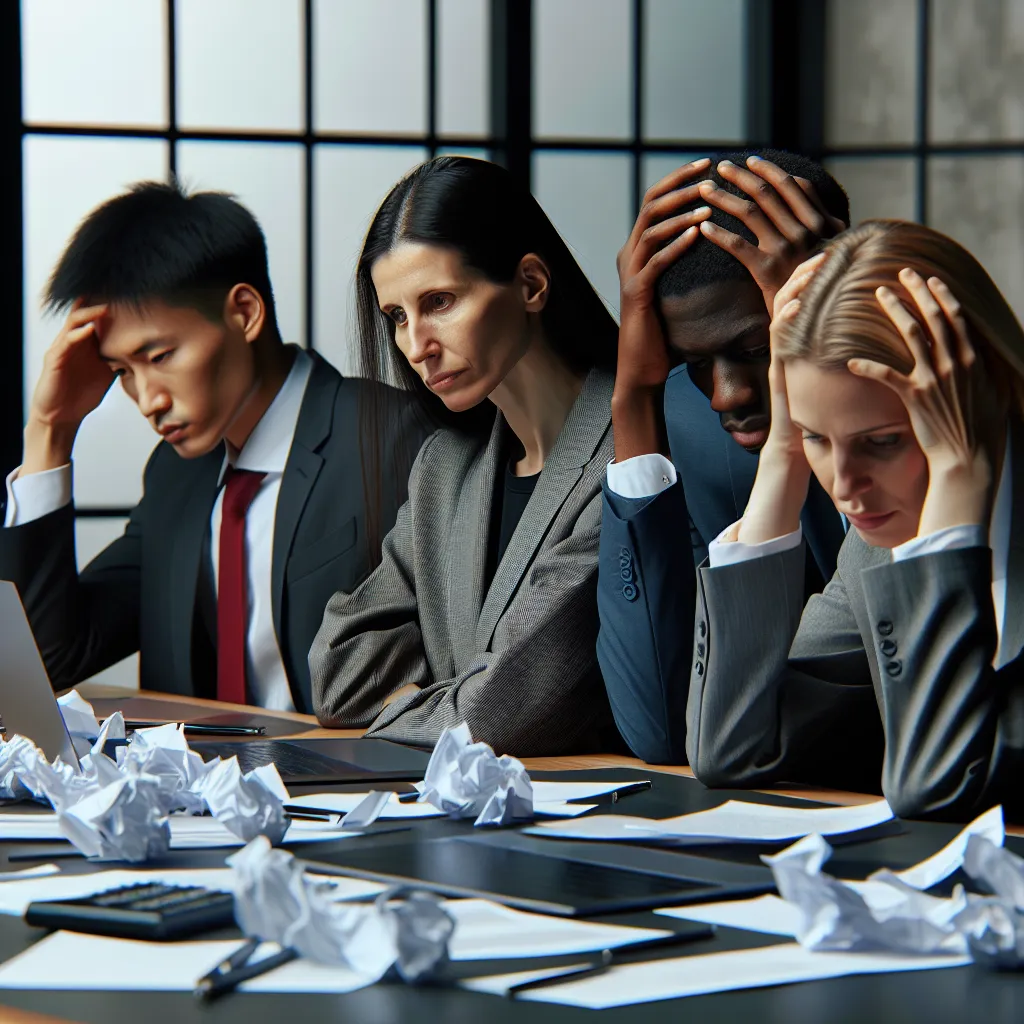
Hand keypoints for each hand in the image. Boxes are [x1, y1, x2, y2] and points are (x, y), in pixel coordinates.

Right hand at [23, 300, 113, 474]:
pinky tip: (87, 330)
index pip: (99, 319)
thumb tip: (149, 356)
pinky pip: (65, 343)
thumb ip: (122, 361)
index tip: (130, 298)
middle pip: (85, 314)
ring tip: (105, 307)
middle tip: (118, 292)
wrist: (62, 416)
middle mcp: (74, 341)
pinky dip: (76, 335)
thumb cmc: (83, 394)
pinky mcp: (54, 360)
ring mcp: (63, 348)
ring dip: (89, 314)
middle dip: (100, 302)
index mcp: (88, 343)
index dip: (112, 308)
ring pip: (74, 323)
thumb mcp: (109, 373)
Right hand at [611, 158, 712, 459]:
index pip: (657, 201)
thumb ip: (688, 261)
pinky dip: (675, 244)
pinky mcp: (635, 294)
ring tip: (708, 202)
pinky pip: (655, 262)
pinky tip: (697, 234)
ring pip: (651, 229)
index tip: (709, 163)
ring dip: (681, 212)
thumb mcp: (678, 288)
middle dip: (681, 185)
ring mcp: (630, 273)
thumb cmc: (666, 331)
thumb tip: (720, 236)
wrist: (642, 368)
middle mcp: (629, 254)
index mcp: (640, 249)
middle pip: (651, 205)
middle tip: (709, 172)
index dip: (681, 179)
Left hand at [698, 155, 845, 313]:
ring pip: (750, 212)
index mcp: (822, 222)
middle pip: (769, 193)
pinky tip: (702, 226)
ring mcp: (786, 249)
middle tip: (721, 167)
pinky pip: (737, 244)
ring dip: (724, 196)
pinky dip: (718, 233)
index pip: (794, 185)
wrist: (813, 319)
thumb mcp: (828, 245)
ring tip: (705, 189)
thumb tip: (797, 184)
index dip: (770, 171)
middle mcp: (806, 231)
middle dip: (742, 176)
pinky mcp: (766, 270)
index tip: (750, 162)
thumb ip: (815, 217)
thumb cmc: (817, 282)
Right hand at [736, 253, 825, 543]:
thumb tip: (859, 334)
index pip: (805, 301)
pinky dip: (784, 319)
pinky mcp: (776, 373)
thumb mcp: (825, 384)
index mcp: (800, 346)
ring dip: (796, 288)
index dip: (818, 276)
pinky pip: (777, 339)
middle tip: (826, 251)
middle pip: (791, 297)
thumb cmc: (810, 423)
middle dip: (807, 272)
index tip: (837, 256)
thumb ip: (831, 360)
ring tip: (813, 269)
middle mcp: (787, 349)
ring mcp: (779, 359)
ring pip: (782, 313)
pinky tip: (794, 304)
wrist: (788, 456)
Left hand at [849, 269, 1005, 535]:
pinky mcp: (915, 397)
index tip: (929, 279)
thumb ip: (976, 370)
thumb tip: (971, 356)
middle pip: (933, 316)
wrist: (970, 457)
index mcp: (973, 358)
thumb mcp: (987, 392)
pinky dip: (868, 366)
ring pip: (911, 334)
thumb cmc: (979, 429)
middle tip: (901, 272)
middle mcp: (955, 362)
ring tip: (878, 294)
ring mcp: (935, 377)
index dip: (941, 295)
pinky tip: (850, 359)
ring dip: (894, 310)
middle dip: (916, 291)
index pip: (956, 317)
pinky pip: (887, 375)